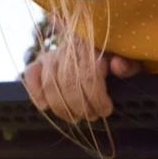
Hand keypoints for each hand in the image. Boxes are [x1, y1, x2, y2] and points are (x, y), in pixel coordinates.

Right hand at [22, 43, 140, 122]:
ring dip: (62, 107)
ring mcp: (51, 55)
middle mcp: (68, 49)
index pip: (89, 75)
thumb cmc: (111, 55)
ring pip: (50, 84)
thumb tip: (117, 66)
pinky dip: (35, 92)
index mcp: (91, 46)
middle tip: (91, 116)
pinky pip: (30, 75)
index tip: (105, 110)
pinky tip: (45, 106)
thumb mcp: (126, 58)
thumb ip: (127, 63)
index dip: (96, 97)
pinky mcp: (38, 62)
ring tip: (75, 117)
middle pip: (68, 83)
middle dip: (80, 106)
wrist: (92, 41)